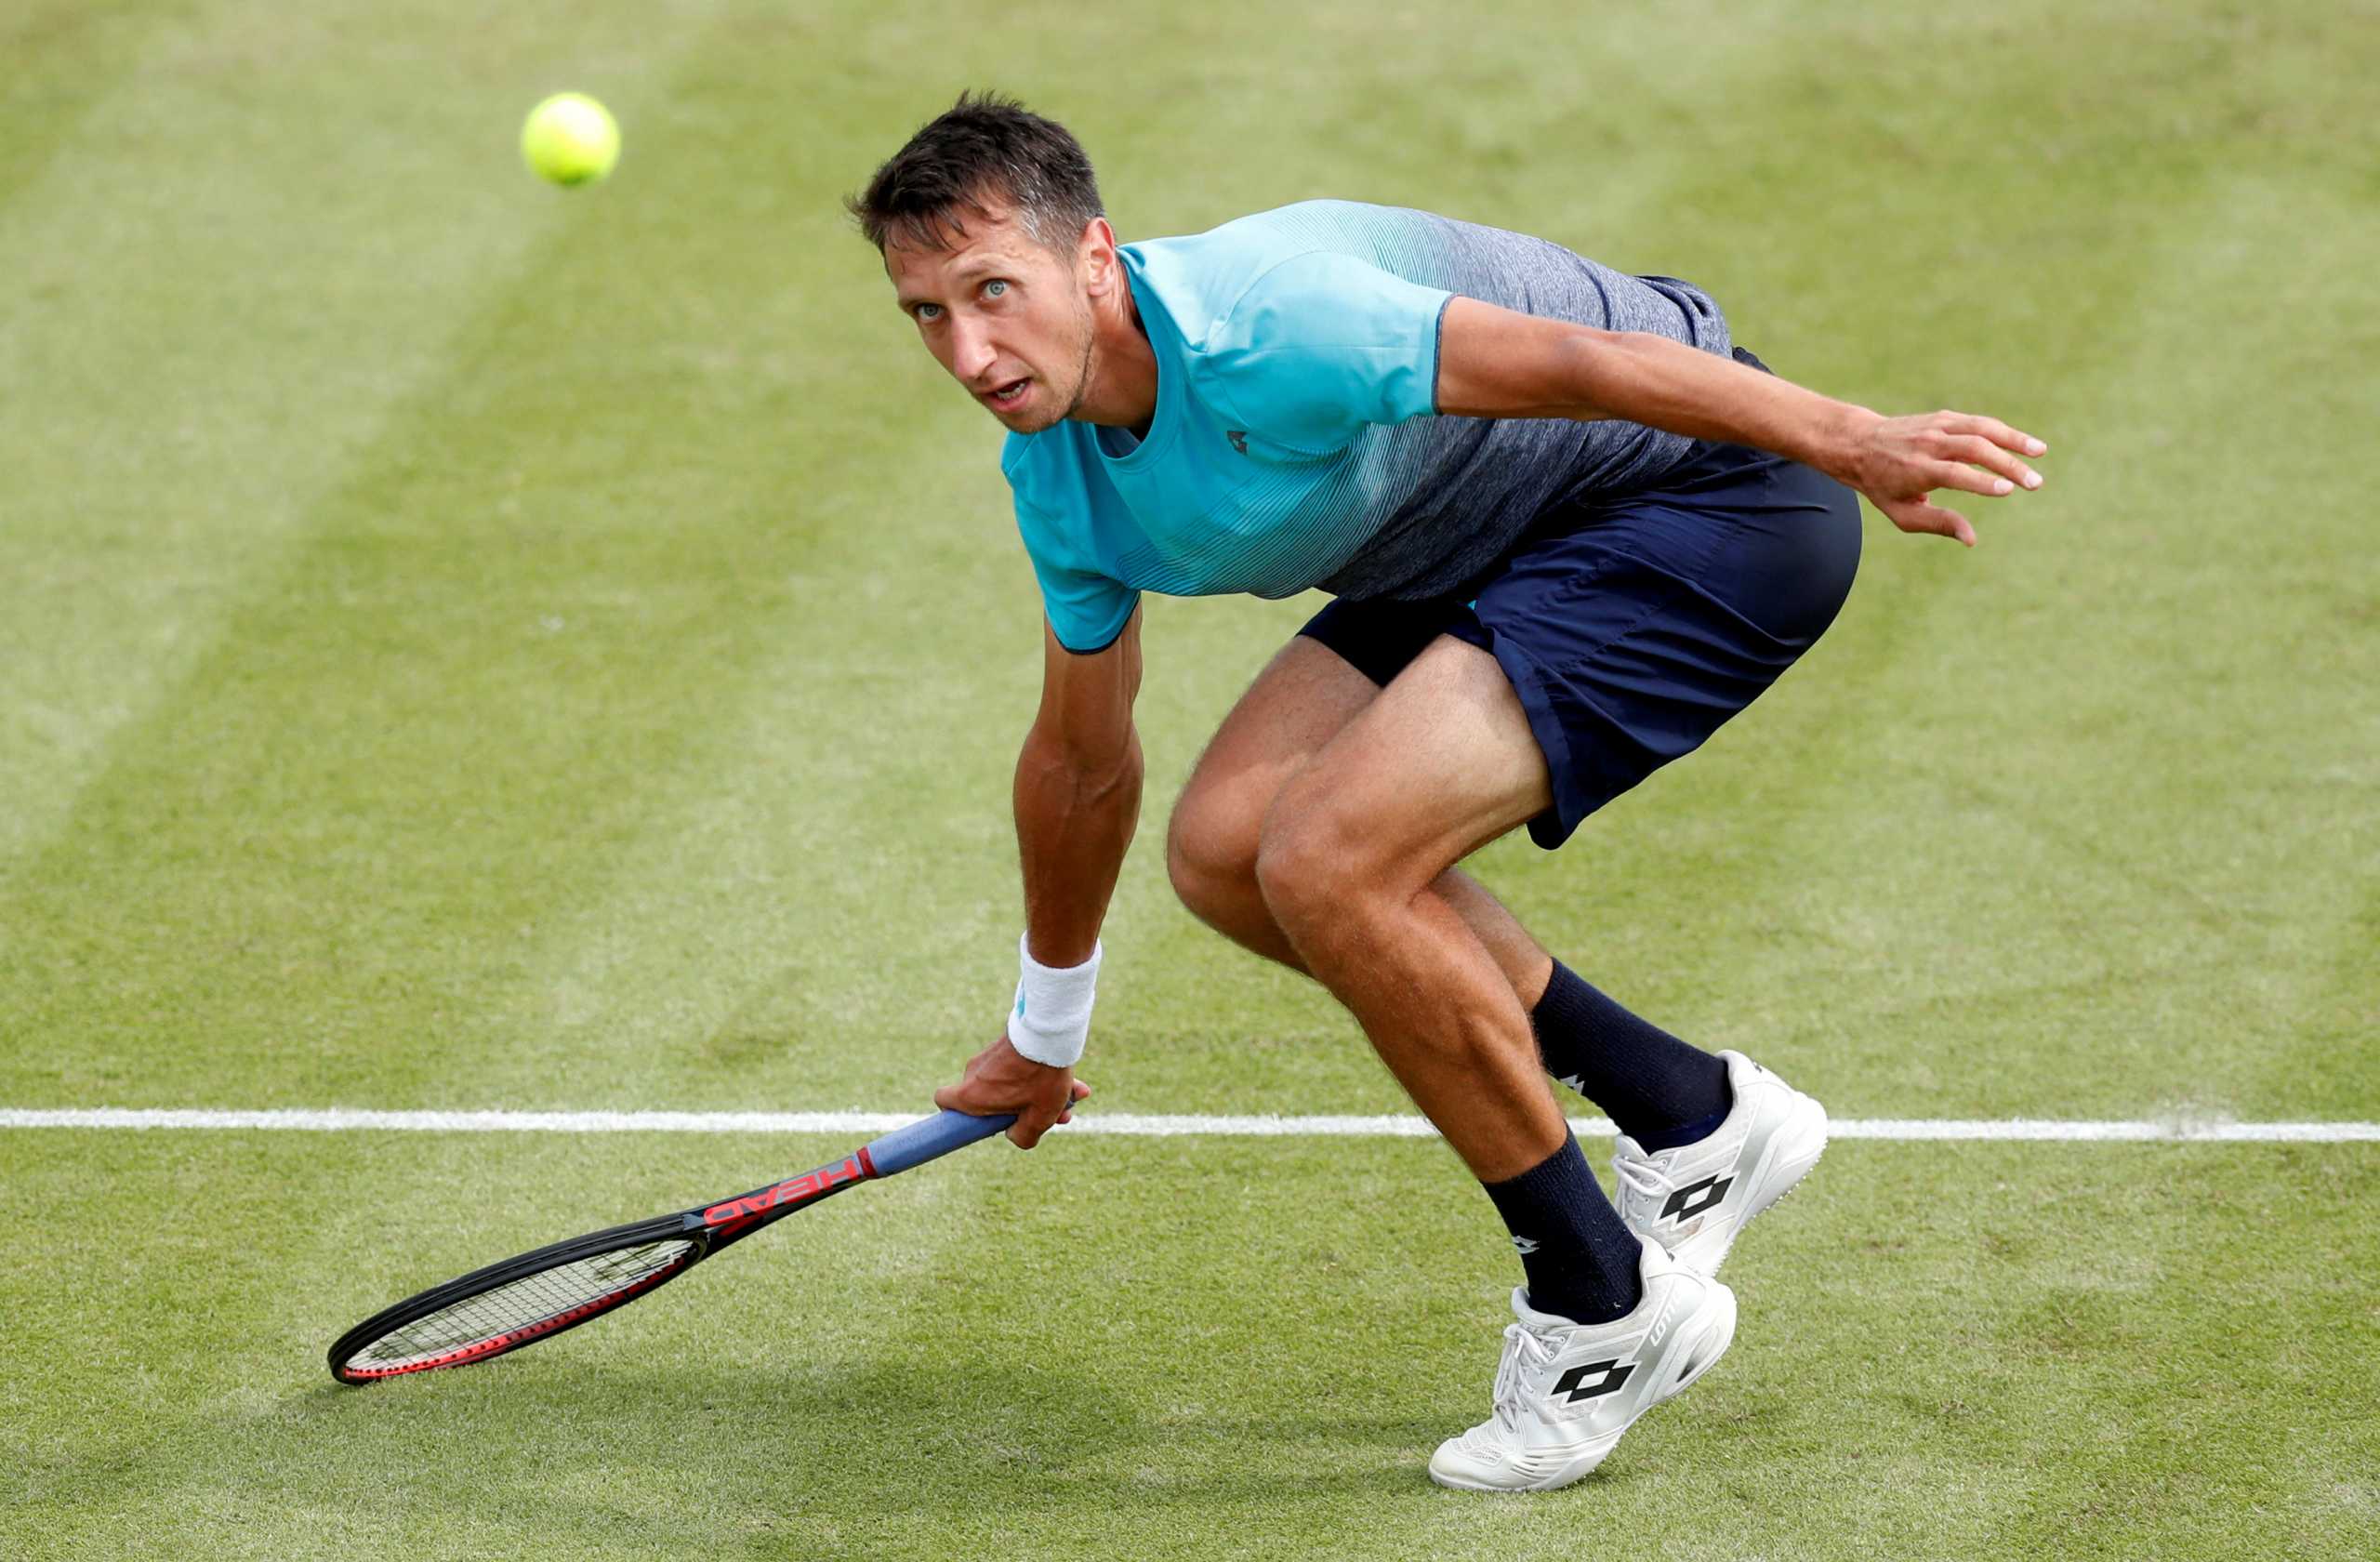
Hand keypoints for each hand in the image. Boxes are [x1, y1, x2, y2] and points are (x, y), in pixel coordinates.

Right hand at [932, 1033, 1090, 1148]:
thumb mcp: (1038, 1118)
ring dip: (1040, 1094)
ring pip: (1012, 1083)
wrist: (1050, 1031)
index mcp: (972, 1095)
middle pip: (990, 1099)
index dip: (957, 1114)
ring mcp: (989, 1056)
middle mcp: (974, 1073)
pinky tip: (1074, 1083)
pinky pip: (1021, 1068)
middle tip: (1054, 1115)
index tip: (986, 1121)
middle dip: (1022, 1110)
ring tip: (1071, 1097)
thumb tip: (1014, 1135)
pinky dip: (1042, 1077)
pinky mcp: (1005, 1043)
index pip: (943, 1102)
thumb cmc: (1040, 1077)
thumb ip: (1023, 1136)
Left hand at [1835, 409, 2047, 546]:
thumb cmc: (1883, 486)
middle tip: (2035, 483)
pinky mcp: (1944, 417)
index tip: (2008, 490)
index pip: (1955, 473)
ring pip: (1982, 428)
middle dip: (2008, 465)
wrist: (1859, 444)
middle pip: (1975, 449)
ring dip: (2014, 439)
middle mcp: (1929, 444)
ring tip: (2041, 452)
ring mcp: (1937, 426)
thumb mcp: (1903, 513)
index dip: (1981, 482)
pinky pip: (1978, 422)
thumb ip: (1938, 524)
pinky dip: (2002, 431)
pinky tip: (2023, 444)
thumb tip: (1972, 539)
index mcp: (1917, 469)